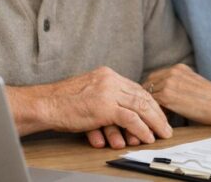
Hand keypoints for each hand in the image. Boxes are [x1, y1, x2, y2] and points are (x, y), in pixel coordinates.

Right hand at [7, 66, 171, 148]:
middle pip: (142, 95)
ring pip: (141, 106)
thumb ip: (105, 95)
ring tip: (162, 133)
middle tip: (166, 125)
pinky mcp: (104, 106)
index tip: (158, 114)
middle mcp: (110, 79)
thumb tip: (122, 112)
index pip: (136, 88)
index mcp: (107, 74)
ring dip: (154, 122)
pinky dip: (141, 129)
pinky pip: (130, 118)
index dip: (150, 102)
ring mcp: (108, 92)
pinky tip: (147, 137)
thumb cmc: (62, 102)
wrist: (44, 104)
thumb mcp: (88, 92)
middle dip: (157, 112)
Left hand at [143, 64, 210, 124]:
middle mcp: (171, 72)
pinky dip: (154, 113)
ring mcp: (168, 82)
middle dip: (148, 97)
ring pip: (149, 95)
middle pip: (149, 84)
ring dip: (150, 106)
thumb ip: (180, 84)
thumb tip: (168, 95)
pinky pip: (152, 104)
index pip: (156, 77)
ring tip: (155, 118)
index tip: (154, 102)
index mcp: (179, 68)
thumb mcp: (194, 83)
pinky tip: (160, 121)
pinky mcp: (167, 96)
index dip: (153, 90)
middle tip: (151, 111)